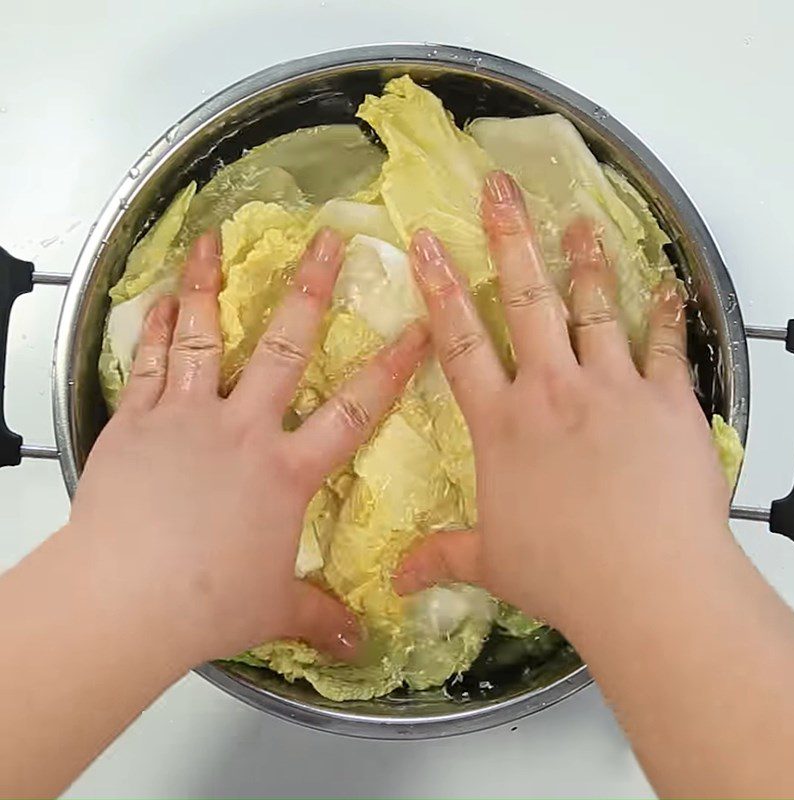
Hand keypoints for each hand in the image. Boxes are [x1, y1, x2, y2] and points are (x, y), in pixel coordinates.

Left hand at [69, 228, 427, 665]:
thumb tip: (360, 641)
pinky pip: (150, 363)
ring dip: (213, 285)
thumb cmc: (206, 604)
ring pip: (207, 337)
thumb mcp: (274, 609)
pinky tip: (162, 298)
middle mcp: (243, 429)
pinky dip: (158, 327)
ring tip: (214, 240)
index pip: (355, 410)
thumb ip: (319, 615)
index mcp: (286, 470)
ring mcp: (187, 417)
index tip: (417, 329)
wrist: (126, 598)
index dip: (391, 368)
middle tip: (325, 241)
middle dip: (310, 289)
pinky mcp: (137, 421)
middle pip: (286, 347)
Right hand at [396, 171, 730, 633]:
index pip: (460, 341)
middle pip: (525, 300)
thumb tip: (395, 583)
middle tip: (500, 189)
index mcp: (503, 423)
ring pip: (593, 307)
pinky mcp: (667, 400)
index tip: (429, 242)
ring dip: (584, 260)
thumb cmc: (563, 573)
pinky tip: (663, 284)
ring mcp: (612, 388)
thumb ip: (442, 557)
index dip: (441, 288)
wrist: (647, 584)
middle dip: (510, 239)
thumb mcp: (493, 563)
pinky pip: (665, 344)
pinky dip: (664, 312)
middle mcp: (552, 390)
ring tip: (579, 220)